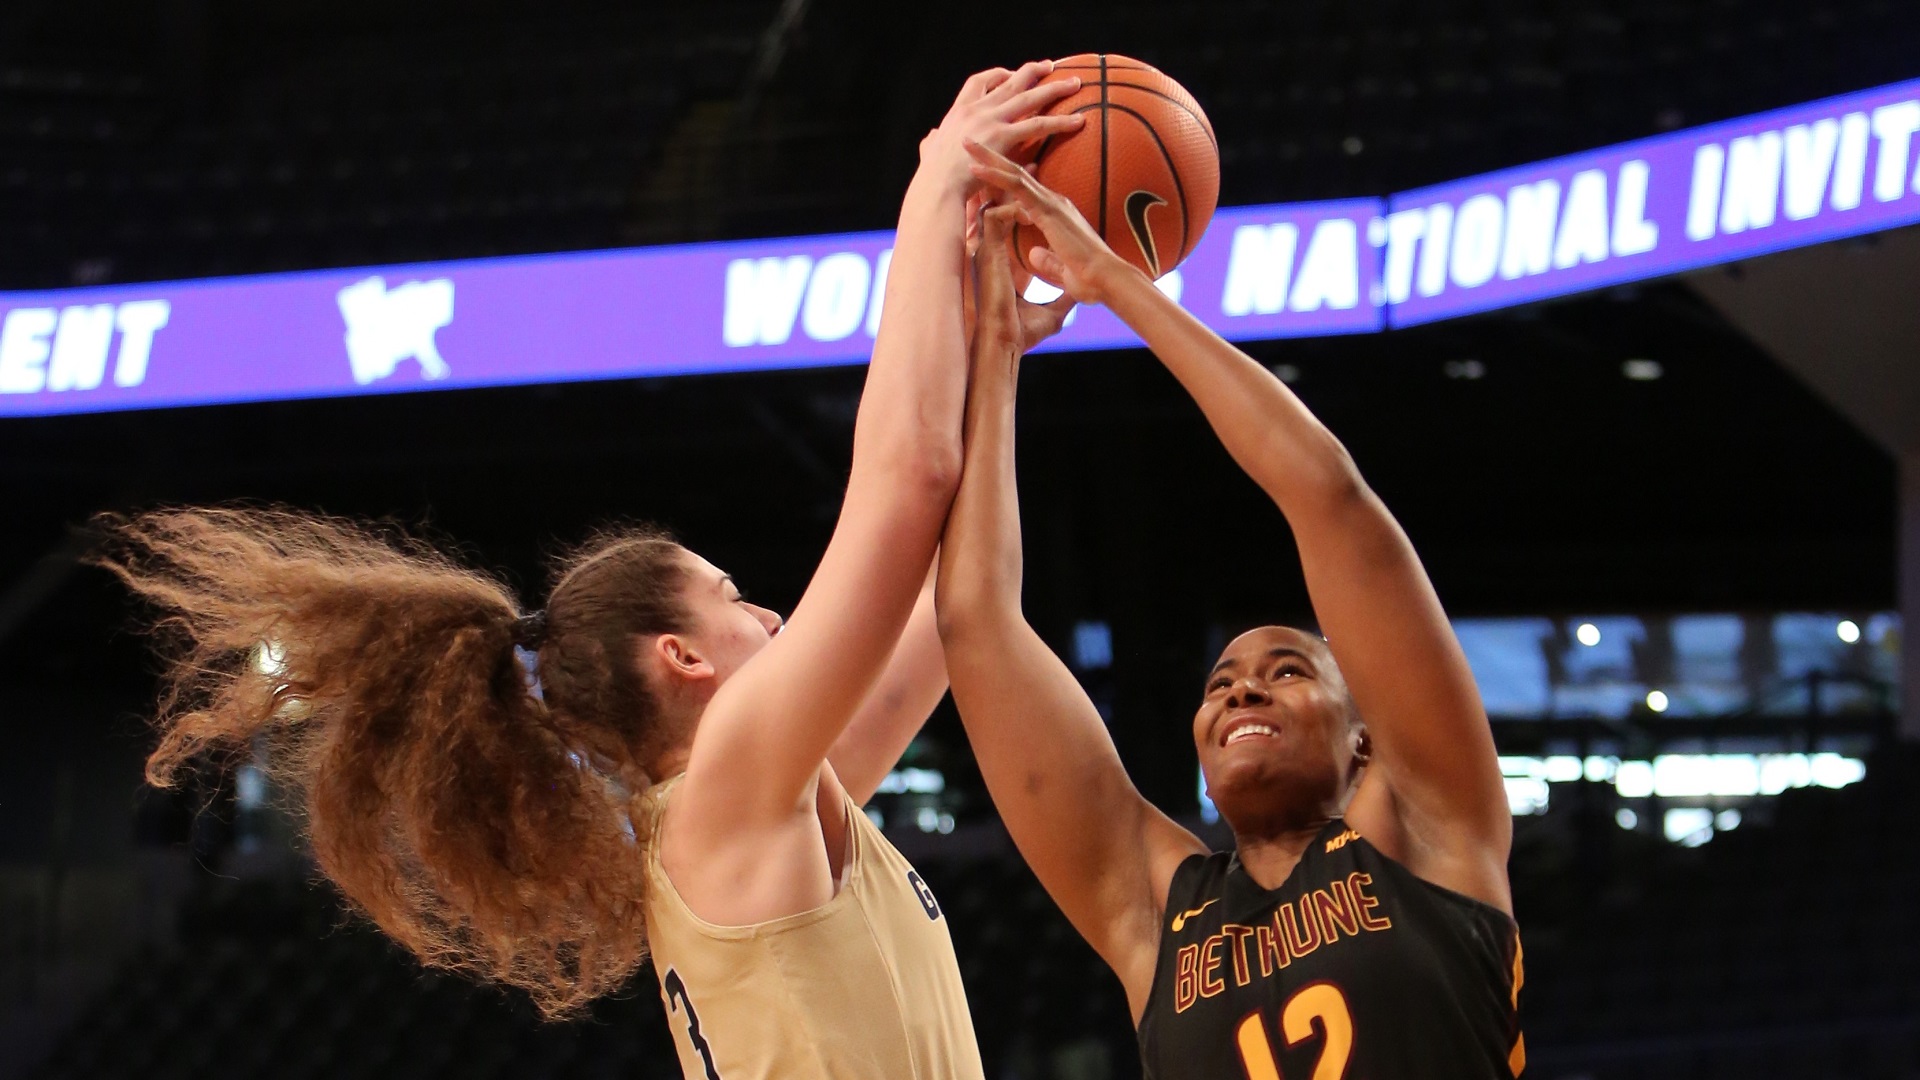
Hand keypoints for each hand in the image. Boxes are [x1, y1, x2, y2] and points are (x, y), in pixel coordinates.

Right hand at [921, 61, 1085, 188]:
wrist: (937, 187)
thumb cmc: (932, 178)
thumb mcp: (930, 152)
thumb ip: (933, 143)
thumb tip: (931, 137)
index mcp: (958, 111)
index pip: (978, 82)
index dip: (996, 75)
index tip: (1009, 74)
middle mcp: (976, 109)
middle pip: (1009, 83)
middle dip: (1032, 71)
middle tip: (1050, 66)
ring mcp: (990, 120)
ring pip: (1029, 98)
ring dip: (1054, 88)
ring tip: (1076, 83)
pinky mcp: (1003, 136)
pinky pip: (1038, 124)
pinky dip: (1060, 121)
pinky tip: (1078, 121)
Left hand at [963, 139, 1141, 306]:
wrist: (1107, 280)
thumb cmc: (1090, 279)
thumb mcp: (1060, 268)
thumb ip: (1047, 260)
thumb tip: (1034, 256)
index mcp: (1055, 214)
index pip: (1024, 191)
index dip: (1002, 178)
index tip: (981, 168)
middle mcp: (1053, 203)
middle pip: (1016, 173)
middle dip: (992, 156)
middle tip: (969, 141)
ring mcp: (1051, 203)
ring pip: (1013, 173)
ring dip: (988, 156)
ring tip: (966, 142)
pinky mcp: (1047, 210)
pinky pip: (1016, 187)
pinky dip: (994, 175)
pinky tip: (974, 166)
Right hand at [969, 203, 1074, 358]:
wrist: (1005, 344)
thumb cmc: (1020, 334)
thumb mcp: (1050, 314)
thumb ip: (1060, 302)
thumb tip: (1076, 299)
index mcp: (998, 263)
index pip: (1003, 226)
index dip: (1019, 208)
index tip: (1038, 204)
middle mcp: (988, 254)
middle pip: (994, 210)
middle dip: (1011, 193)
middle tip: (1035, 179)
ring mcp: (984, 252)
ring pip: (990, 208)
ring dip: (1010, 196)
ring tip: (1032, 192)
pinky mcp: (986, 253)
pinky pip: (992, 217)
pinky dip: (1011, 210)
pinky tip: (1030, 214)